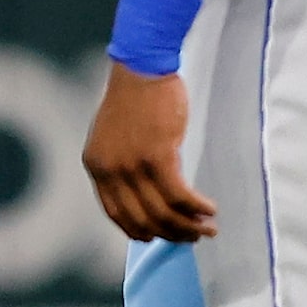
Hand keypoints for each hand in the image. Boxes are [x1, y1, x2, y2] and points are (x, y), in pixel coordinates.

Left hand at [83, 64, 217, 242]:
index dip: (139, 231)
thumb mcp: (115, 137)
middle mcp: (110, 169)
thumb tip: (147, 199)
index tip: (159, 238)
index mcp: (96, 165)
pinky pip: (180, 195)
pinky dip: (197, 207)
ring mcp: (132, 164)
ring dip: (189, 226)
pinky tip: (211, 209)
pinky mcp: (157, 156)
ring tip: (208, 228)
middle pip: (143, 219)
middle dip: (171, 234)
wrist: (142, 68)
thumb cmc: (135, 99)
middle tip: (195, 236)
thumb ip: (122, 166)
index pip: (115, 213)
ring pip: (164, 212)